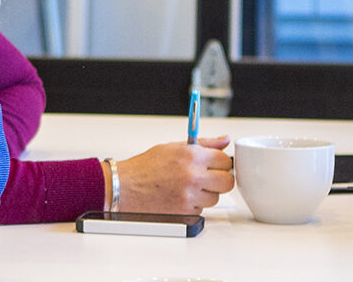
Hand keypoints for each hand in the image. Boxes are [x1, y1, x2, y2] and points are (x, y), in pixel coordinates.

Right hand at [115, 135, 233, 214]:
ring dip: (206, 194)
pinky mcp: (185, 212)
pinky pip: (201, 209)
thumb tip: (224, 140)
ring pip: (215, 197)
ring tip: (187, 186)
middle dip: (220, 180)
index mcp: (192, 156)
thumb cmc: (146, 167)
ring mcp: (189, 196)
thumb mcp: (173, 147)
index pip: (226, 160)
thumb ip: (204, 144)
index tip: (216, 164)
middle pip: (227, 182)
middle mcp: (193, 176)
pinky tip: (179, 196)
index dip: (221, 163)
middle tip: (209, 178)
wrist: (125, 188)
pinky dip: (194, 204)